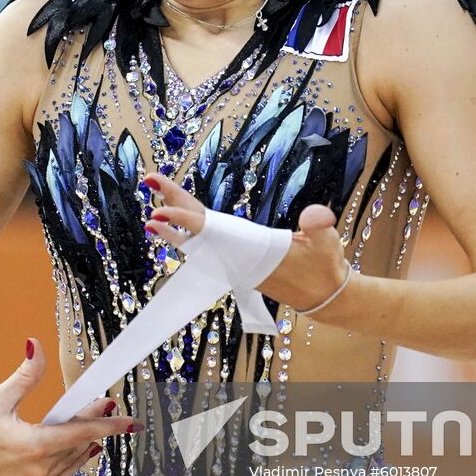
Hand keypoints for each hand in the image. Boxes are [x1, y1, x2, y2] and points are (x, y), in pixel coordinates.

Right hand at [0, 337, 133, 475]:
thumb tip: (36, 344)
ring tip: (92, 431)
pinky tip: (73, 453)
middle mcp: (36, 473)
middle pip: (79, 447)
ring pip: (71, 467)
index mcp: (33, 446)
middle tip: (102, 408)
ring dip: (82, 447)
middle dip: (93, 427)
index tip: (129, 421)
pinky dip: (67, 466)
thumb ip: (26, 375)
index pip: (83, 433)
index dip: (109, 426)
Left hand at [142, 172, 348, 312]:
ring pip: (198, 234)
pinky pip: (205, 241)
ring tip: (151, 198)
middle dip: (172, 204)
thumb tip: (315, 215)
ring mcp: (235, 259)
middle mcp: (237, 257)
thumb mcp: (326, 243)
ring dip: (175, 216)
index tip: (161, 210)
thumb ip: (318, 226)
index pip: (211, 230)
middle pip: (197, 227)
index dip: (186, 219)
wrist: (325, 296)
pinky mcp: (237, 260)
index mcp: (252, 250)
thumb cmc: (325, 267)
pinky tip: (169, 224)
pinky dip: (187, 229)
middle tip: (149, 179)